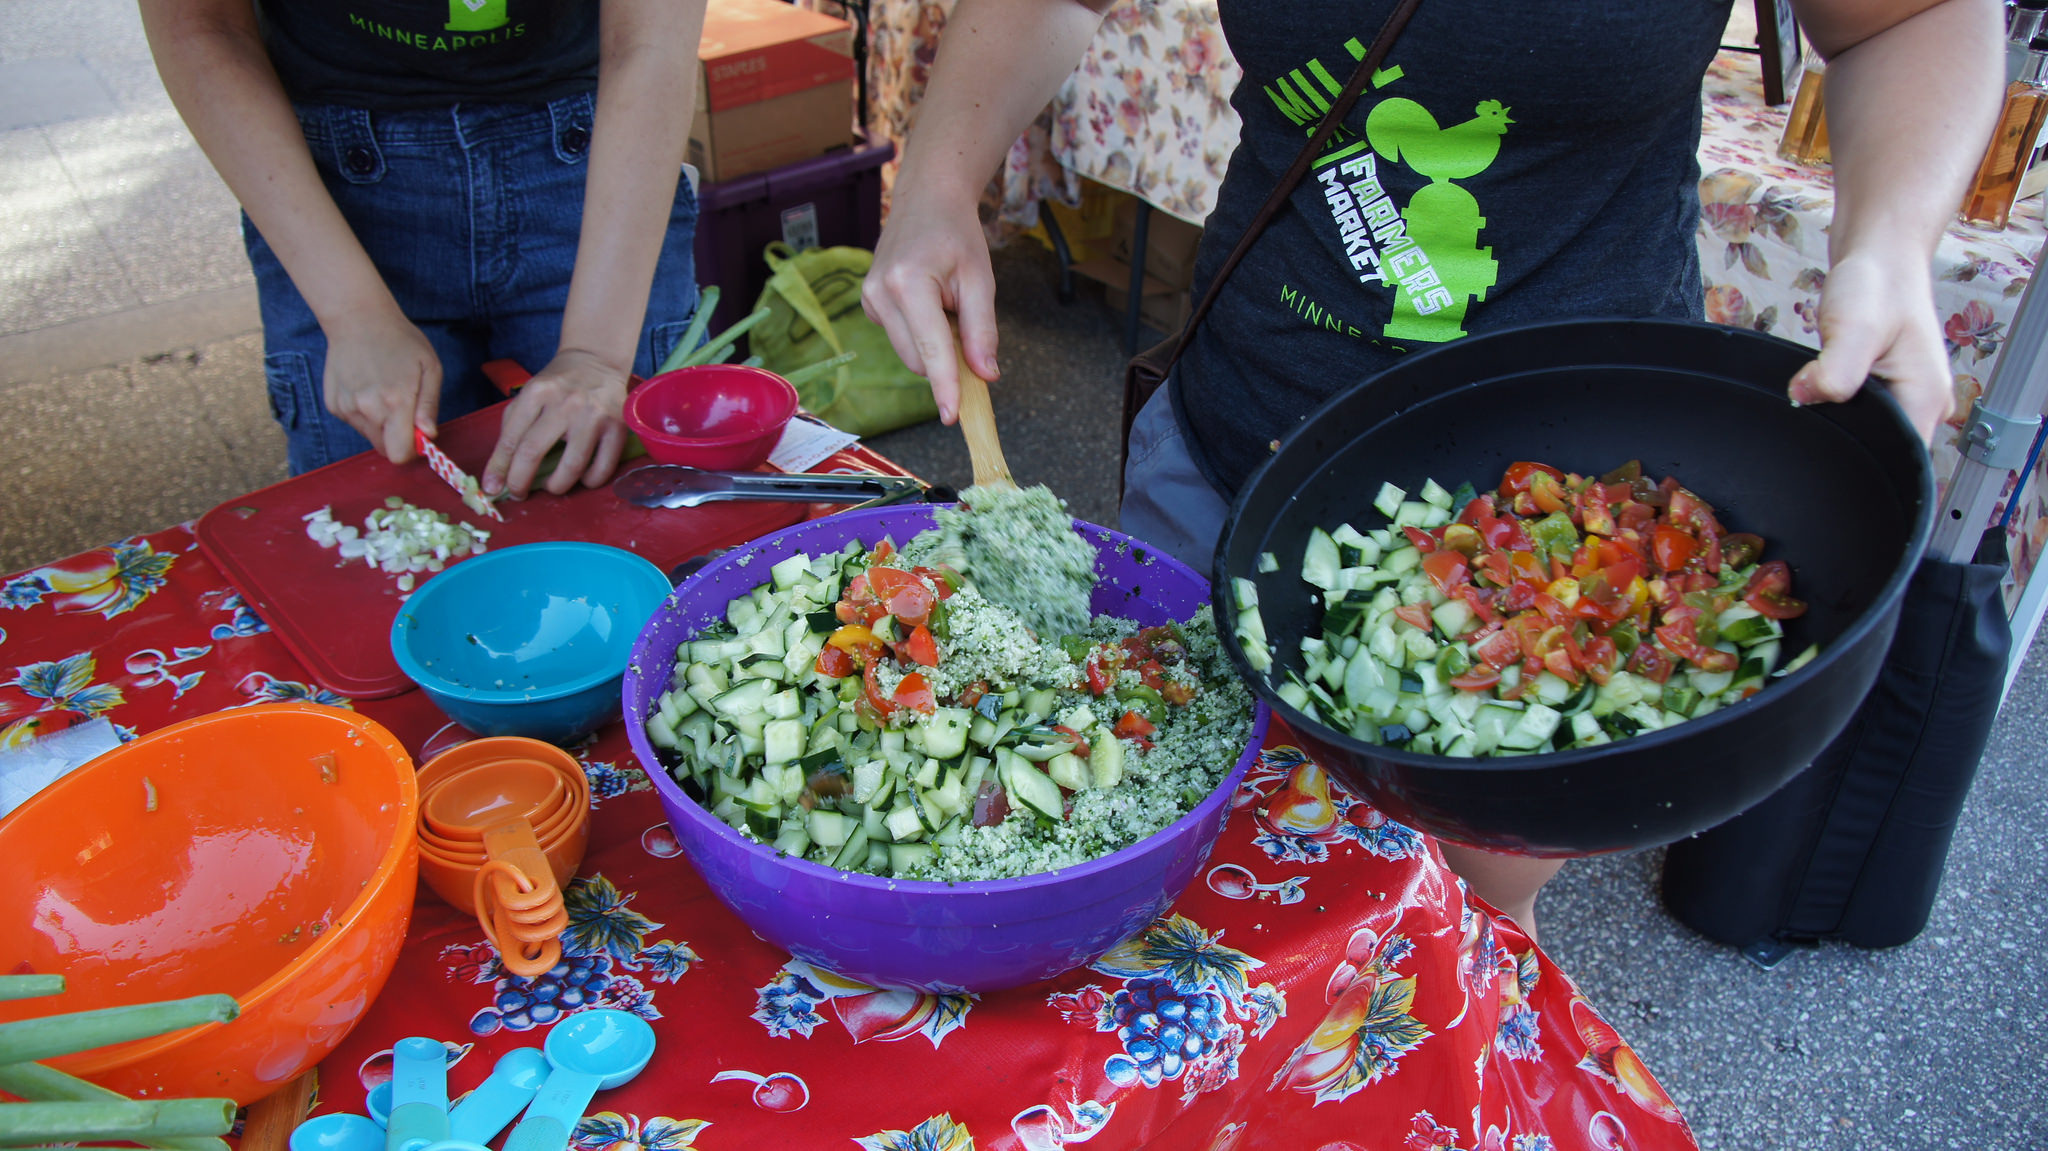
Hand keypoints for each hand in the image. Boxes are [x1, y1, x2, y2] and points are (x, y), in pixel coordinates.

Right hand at [322, 313, 441, 462]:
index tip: (417, 435)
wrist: (358, 319)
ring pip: (370, 436)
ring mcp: (346, 407)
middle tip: (402, 408)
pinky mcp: (334, 405)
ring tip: (384, 392)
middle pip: (384, 448)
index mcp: (395, 403)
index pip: (399, 454)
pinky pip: (355, 422)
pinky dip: (364, 413)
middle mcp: (366, 409)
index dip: (411, 449)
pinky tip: (367, 387)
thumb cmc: (401, 341)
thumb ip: (429, 406)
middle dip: (397, 436)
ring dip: (381, 424)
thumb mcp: (429, 368)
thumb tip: (428, 435)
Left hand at [483, 348, 630, 498]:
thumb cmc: (558, 385)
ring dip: (556, 486)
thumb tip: (501, 471)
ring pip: (571, 467)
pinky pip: (602, 468)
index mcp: (537, 393)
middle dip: (519, 481)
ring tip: (551, 486)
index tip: (492, 487)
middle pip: (534, 452)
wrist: (596, 361)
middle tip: (518, 493)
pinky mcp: (618, 427)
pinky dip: (588, 482)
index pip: (511, 438)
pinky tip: (581, 478)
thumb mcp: (529, 394)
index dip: (498, 468)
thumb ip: (513, 426)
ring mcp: (594, 416)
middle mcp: (565, 403)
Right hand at [861, 190, 998, 423]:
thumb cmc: (956, 233)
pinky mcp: (868, 303)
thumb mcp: (980, 279)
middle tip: (968, 323)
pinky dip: (921, 332)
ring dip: (934, 344)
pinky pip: (901, 337)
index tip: (952, 416)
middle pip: (919, 358)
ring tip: (947, 303)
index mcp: (908, 283)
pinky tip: (929, 301)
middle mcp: (880, 293)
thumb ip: (983, 330)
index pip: (931, 349)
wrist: (927, 199)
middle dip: (947, 358)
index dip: (945, 385)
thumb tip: (985, 375)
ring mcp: (869, 298)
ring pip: (909, 353)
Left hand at [1786, 251, 1953, 445]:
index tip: (1826, 451)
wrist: (1878, 258)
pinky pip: (1860, 416)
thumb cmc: (1876, 286)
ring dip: (1839, 428)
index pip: (1900, 462)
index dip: (1861, 466)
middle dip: (1844, 447)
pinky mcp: (1885, 391)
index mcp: (1926, 400)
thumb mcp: (1855, 326)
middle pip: (1883, 454)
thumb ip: (1836, 368)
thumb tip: (1804, 397)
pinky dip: (1837, 412)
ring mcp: (1905, 399)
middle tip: (1811, 426)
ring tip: (1815, 410)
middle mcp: (1923, 405)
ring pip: (1869, 435)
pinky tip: (1818, 400)